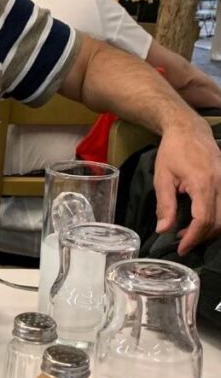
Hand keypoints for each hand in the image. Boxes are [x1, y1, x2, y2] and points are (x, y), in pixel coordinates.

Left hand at [153, 119, 220, 252]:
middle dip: (201, 236)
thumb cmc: (173, 152)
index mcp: (202, 183)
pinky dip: (216, 218)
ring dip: (210, 229)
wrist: (189, 129)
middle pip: (219, 221)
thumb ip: (165, 205)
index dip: (193, 237)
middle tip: (182, 241)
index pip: (204, 219)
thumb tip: (164, 230)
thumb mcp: (162, 178)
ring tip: (188, 231)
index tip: (181, 248)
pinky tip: (199, 219)